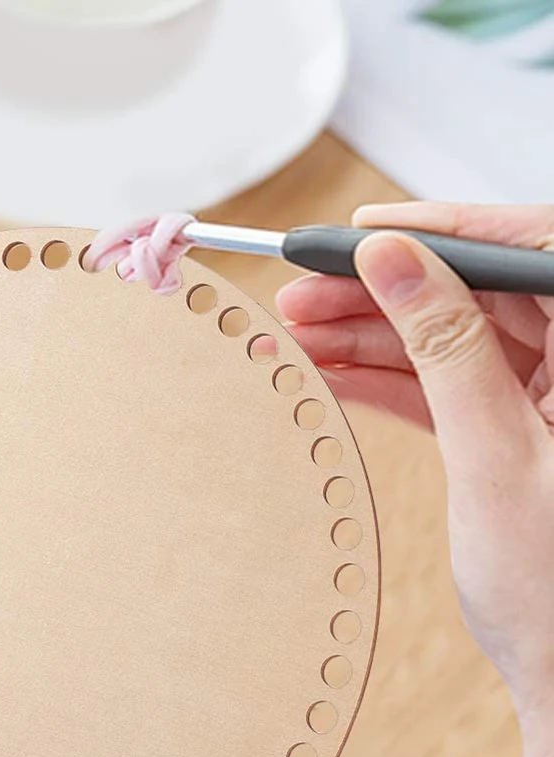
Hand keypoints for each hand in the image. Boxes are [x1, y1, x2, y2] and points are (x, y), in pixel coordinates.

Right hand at [278, 202, 553, 720]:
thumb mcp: (495, 454)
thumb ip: (446, 347)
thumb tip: (396, 260)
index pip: (530, 253)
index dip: (441, 231)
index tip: (362, 231)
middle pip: (478, 293)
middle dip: (385, 291)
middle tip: (306, 289)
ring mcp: (549, 398)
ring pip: (453, 338)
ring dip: (373, 336)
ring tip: (299, 331)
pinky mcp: (514, 429)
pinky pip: (444, 385)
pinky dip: (388, 381)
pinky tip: (330, 370)